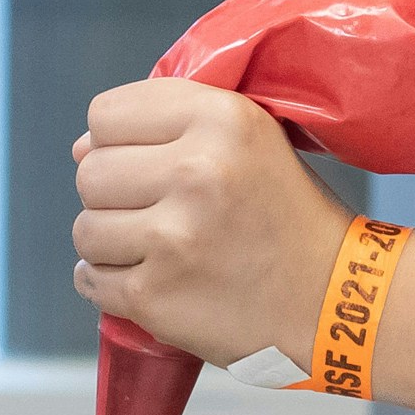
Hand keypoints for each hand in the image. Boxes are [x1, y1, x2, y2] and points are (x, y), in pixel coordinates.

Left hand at [72, 76, 348, 364]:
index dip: (118, 139)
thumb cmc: (288, 214)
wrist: (333, 300)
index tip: (147, 161)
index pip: (106, 114)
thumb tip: (81, 146)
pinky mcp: (156, 296)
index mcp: (221, 120)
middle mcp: (195, 172)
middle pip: (90, 172)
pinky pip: (90, 280)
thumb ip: (173, 124)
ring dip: (111, 241)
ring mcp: (172, 238)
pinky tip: (150, 278)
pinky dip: (109, 283)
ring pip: (84, 229)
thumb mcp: (252, 138)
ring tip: (156, 248)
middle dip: (113, 194)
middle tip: (156, 210)